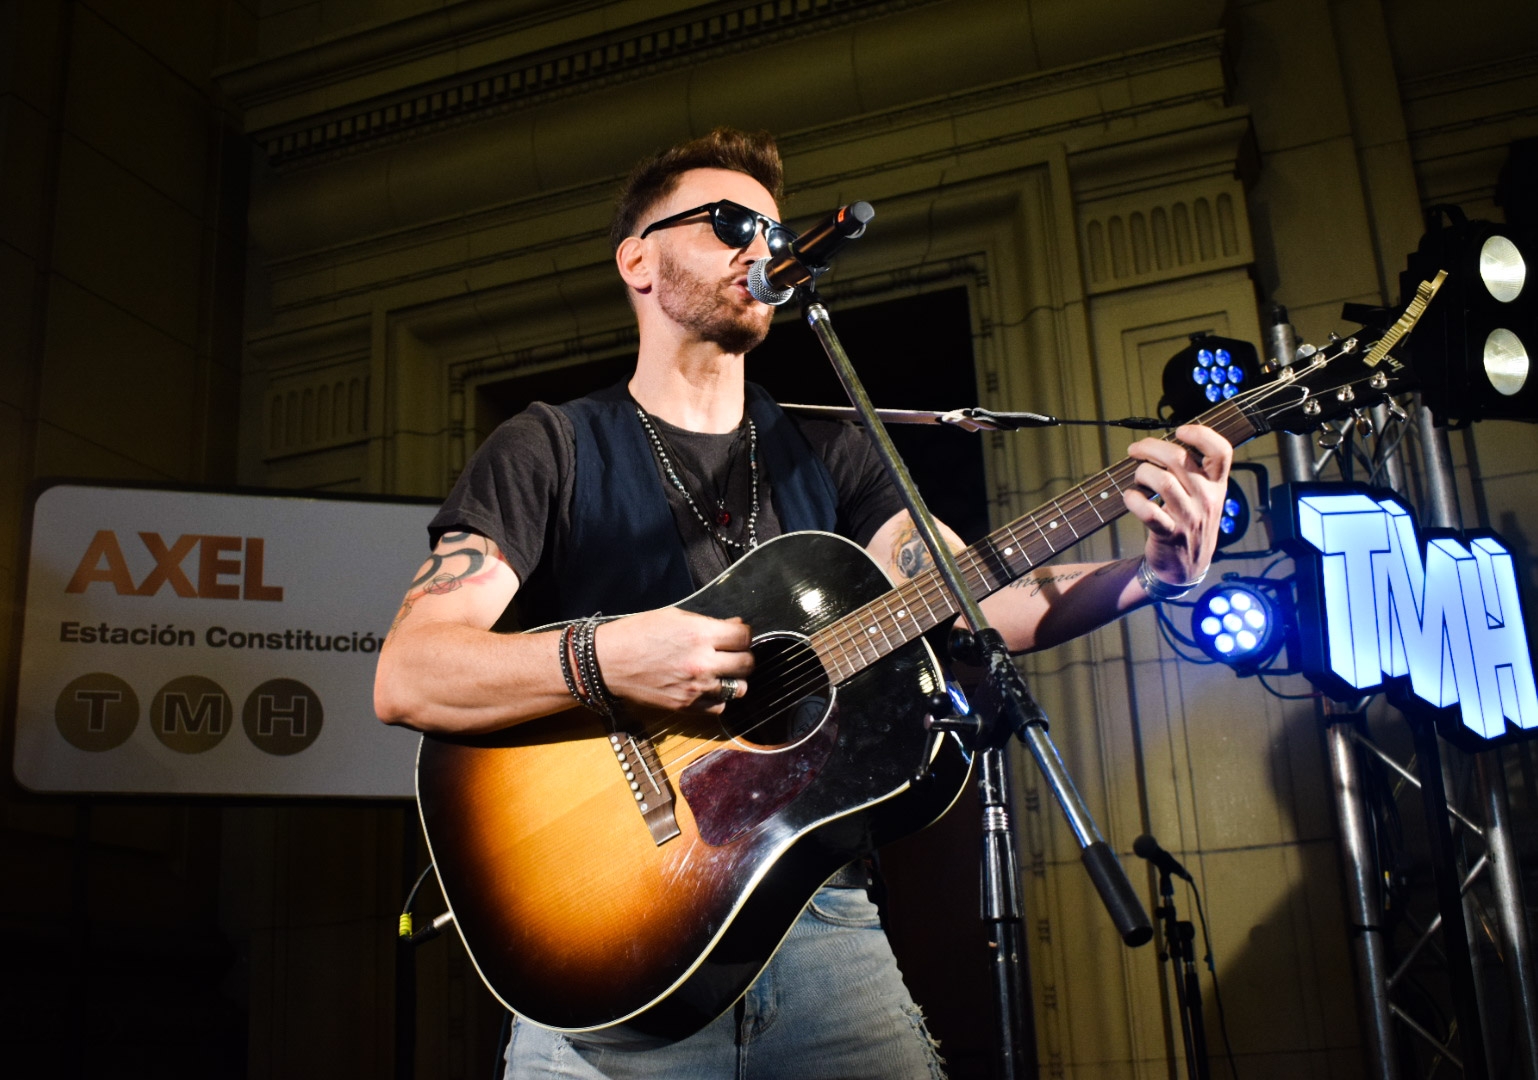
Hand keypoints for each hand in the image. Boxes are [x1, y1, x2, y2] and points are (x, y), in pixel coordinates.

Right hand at [594, 607, 754, 712]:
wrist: (608, 662)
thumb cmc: (637, 633)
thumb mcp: (674, 616)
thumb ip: (707, 623)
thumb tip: (735, 626)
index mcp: (699, 634)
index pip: (744, 636)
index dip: (744, 633)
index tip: (737, 634)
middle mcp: (702, 662)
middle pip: (747, 663)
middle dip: (744, 656)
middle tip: (734, 653)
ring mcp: (696, 687)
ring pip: (740, 688)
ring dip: (735, 679)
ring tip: (723, 672)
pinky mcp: (686, 706)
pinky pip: (720, 706)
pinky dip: (719, 697)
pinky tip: (708, 687)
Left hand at [1124, 424, 1232, 587]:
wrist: (1187, 567)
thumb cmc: (1190, 522)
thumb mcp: (1204, 496)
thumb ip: (1193, 471)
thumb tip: (1161, 443)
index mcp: (1217, 485)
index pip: (1222, 452)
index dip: (1201, 434)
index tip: (1179, 430)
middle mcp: (1206, 498)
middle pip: (1179, 457)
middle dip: (1150, 447)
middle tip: (1135, 450)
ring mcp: (1189, 517)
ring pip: (1162, 480)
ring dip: (1141, 473)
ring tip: (1136, 478)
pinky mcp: (1170, 533)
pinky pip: (1148, 511)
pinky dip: (1133, 500)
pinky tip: (1130, 497)